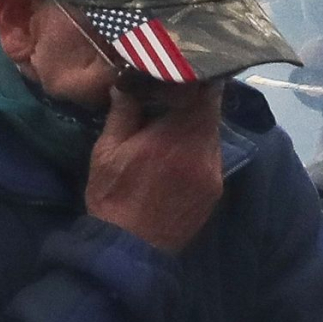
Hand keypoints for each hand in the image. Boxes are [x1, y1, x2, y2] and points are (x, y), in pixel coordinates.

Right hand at [84, 77, 223, 252]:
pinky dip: (198, 148)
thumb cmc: (111, 197)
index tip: (180, 72)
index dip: (195, 77)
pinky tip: (177, 157)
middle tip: (173, 96)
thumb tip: (129, 82)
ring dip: (196, 126)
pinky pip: (211, 156)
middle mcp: (204, 149)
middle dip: (194, 101)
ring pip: (212, 133)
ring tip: (173, 127)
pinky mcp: (216, 188)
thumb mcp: (106, 151)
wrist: (129, 249)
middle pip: (212, 111)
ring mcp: (214, 170)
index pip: (204, 90)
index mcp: (176, 134)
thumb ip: (124, 113)